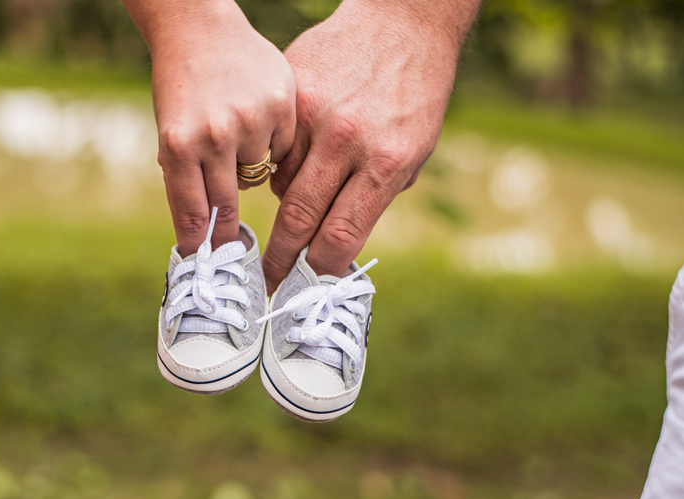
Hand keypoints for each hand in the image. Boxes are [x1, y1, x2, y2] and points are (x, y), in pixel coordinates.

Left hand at [125, 0, 296, 254]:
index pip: (192, 212)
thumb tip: (201, 239)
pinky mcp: (282, 103)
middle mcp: (214, 134)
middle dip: (228, 233)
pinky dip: (272, 146)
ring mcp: (251, 119)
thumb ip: (186, 182)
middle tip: (235, 254)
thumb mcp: (171, 134)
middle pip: (227, 204)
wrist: (200, 28)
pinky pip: (282, 150)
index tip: (208, 271)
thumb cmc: (181, 88)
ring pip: (257, 176)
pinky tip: (259, 126)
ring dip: (248, 171)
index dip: (201, 246)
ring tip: (236, 145)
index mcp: (178, 144)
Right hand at [262, 0, 475, 289]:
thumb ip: (376, 196)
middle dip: (282, 257)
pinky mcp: (294, 93)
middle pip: (302, 217)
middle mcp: (349, 140)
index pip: (342, 234)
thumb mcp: (415, 152)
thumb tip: (338, 242)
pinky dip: (284, 165)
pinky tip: (300, 161)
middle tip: (268, 280)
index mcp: (387, 161)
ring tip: (299, 205)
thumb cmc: (415, 95)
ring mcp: (317, 115)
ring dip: (288, 205)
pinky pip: (278, 149)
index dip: (320, 269)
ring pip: (283, 183)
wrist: (403, 24)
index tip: (306, 287)